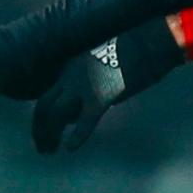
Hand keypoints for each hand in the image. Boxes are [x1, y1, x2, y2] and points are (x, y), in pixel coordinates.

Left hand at [30, 18, 183, 153]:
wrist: (152, 41)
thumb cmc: (136, 50)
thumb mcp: (104, 64)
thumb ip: (92, 83)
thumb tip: (86, 105)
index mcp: (73, 66)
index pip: (49, 95)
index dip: (44, 116)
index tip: (46, 129)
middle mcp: (72, 76)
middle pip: (44, 107)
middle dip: (40, 129)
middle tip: (43, 147)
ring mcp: (85, 85)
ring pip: (56, 114)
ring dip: (50, 135)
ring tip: (50, 151)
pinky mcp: (102, 96)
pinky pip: (85, 120)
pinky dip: (77, 136)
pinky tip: (71, 147)